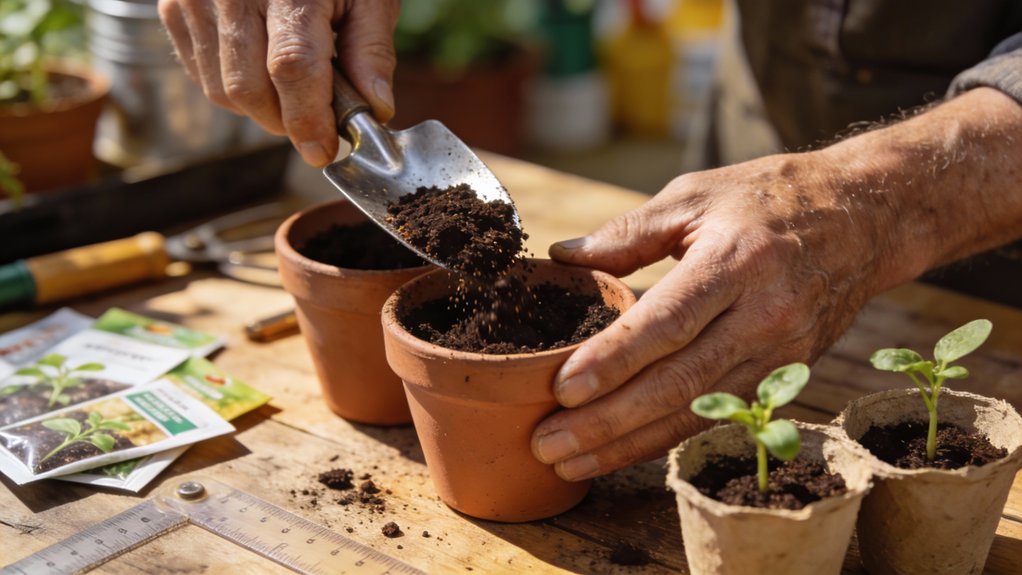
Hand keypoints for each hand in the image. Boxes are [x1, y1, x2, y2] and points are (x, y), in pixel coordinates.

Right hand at [159, 0, 399, 166]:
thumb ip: (371, 49)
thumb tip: (375, 109)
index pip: (292, 68)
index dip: (308, 119)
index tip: (323, 150)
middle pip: (249, 87)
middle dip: (285, 121)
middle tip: (314, 121)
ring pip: (221, 90)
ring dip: (260, 109)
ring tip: (292, 88)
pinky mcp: (174, 6)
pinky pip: (201, 75)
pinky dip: (233, 89)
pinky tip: (260, 69)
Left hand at [530, 150, 906, 480]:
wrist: (865, 217)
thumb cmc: (770, 197)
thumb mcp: (697, 195)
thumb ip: (628, 231)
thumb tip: (562, 257)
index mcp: (736, 261)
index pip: (668, 321)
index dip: (614, 359)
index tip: (562, 389)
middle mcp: (764, 314)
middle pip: (678, 381)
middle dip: (609, 421)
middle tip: (548, 444)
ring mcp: (782, 351)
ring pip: (697, 410)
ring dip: (631, 444)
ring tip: (572, 462)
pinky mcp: (788, 373)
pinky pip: (719, 413)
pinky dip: (667, 438)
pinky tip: (622, 452)